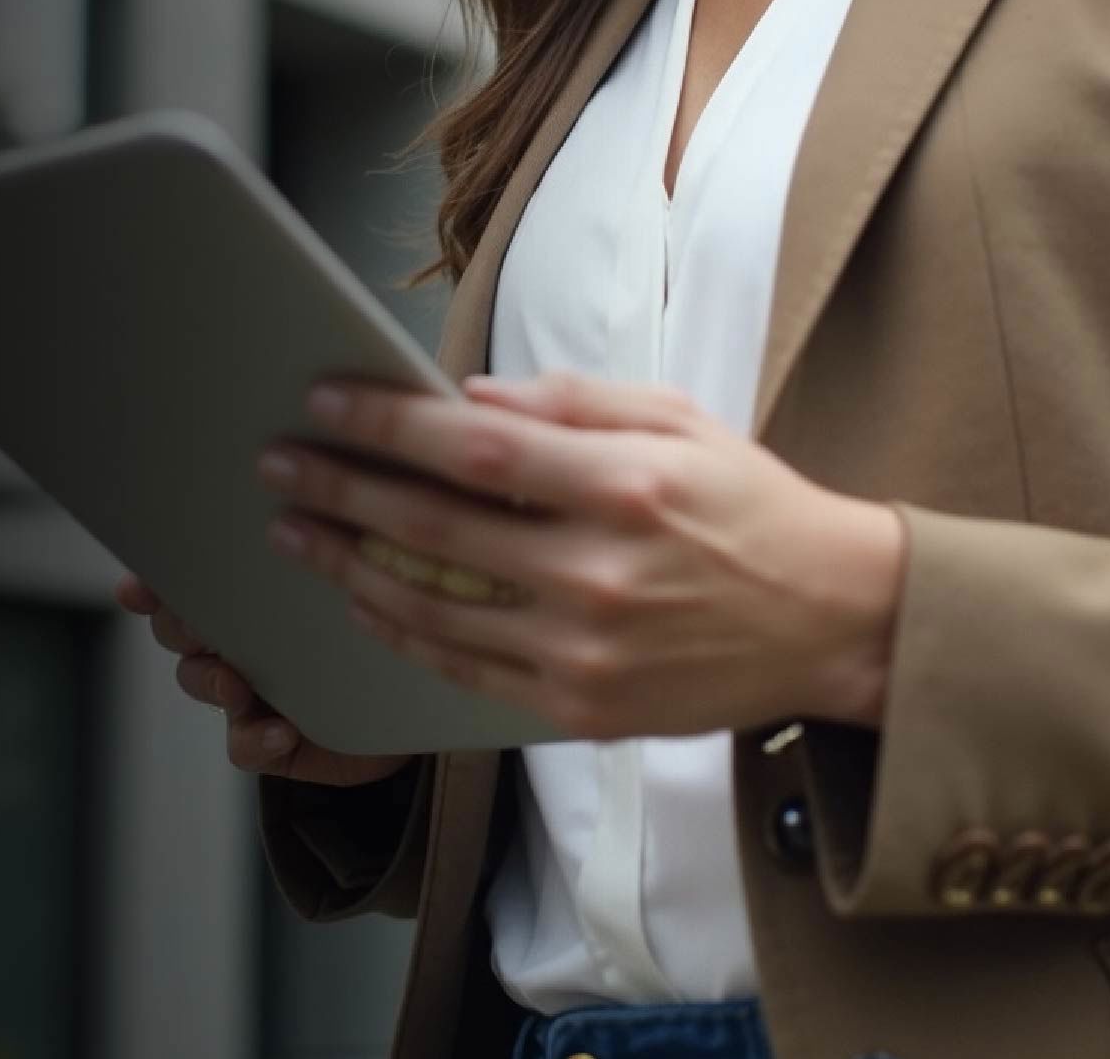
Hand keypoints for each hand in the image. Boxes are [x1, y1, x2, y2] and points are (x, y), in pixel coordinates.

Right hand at [112, 572, 414, 787]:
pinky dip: (255, 737)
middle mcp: (234, 639)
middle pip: (177, 626)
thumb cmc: (368, 632)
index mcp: (246, 595)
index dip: (151, 581)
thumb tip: (303, 521)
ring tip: (238, 684)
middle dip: (179, 624)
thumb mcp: (342, 585)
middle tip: (199, 624)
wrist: (405, 706)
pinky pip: (240, 744)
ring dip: (212, 680)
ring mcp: (246, 692)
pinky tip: (282, 730)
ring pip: (198, 680)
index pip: (185, 578)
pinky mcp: (266, 741)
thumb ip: (311, 559)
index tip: (136, 585)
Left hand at [255, 372, 908, 740]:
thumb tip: (464, 399)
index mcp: (621, 486)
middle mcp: (597, 574)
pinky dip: (402, 634)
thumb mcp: (673, 418)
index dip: (384, 425)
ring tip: (295, 534)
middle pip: (432, 530)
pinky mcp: (583, 710)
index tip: (322, 401)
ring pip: (433, 609)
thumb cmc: (747, 504)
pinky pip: (466, 671)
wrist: (833, 621)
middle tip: (276, 466)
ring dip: (349, 567)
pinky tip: (361, 600)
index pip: (470, 450)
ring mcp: (586, 652)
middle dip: (338, 493)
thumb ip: (567, 403)